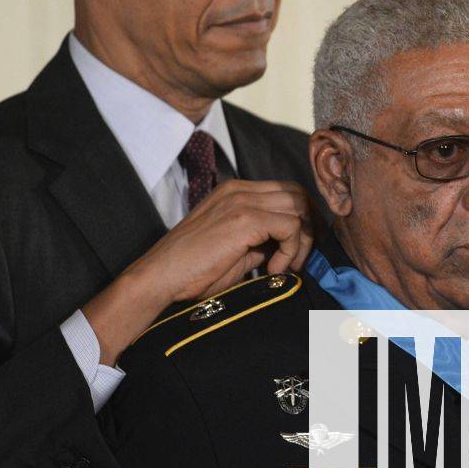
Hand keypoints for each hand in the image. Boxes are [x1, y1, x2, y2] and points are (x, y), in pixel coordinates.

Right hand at [82, 180, 313, 363]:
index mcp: (235, 192)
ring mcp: (242, 201)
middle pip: (298, 194)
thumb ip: (261, 240)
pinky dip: (290, 250)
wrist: (160, 277)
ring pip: (298, 208)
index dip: (301, 221)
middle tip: (298, 260)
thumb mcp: (236, 250)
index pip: (286, 192)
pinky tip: (272, 269)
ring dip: (300, 241)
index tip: (297, 252)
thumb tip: (287, 248)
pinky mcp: (245, 218)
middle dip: (309, 228)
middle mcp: (240, 189)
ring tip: (283, 267)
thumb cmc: (192, 270)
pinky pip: (290, 226)